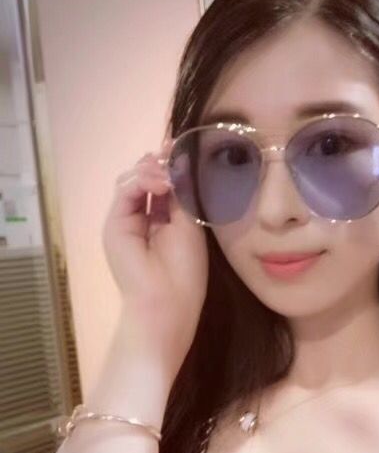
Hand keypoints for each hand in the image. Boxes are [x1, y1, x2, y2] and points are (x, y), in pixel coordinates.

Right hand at [102, 137, 207, 369]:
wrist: (166, 301)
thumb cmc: (185, 270)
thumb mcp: (189, 225)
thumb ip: (182, 195)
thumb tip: (179, 162)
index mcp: (162, 220)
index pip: (162, 184)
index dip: (170, 166)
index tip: (183, 151)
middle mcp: (141, 218)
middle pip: (144, 177)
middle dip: (161, 164)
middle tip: (176, 157)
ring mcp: (125, 220)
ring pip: (132, 179)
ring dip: (153, 171)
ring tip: (171, 177)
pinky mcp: (114, 223)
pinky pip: (124, 189)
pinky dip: (143, 180)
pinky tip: (162, 184)